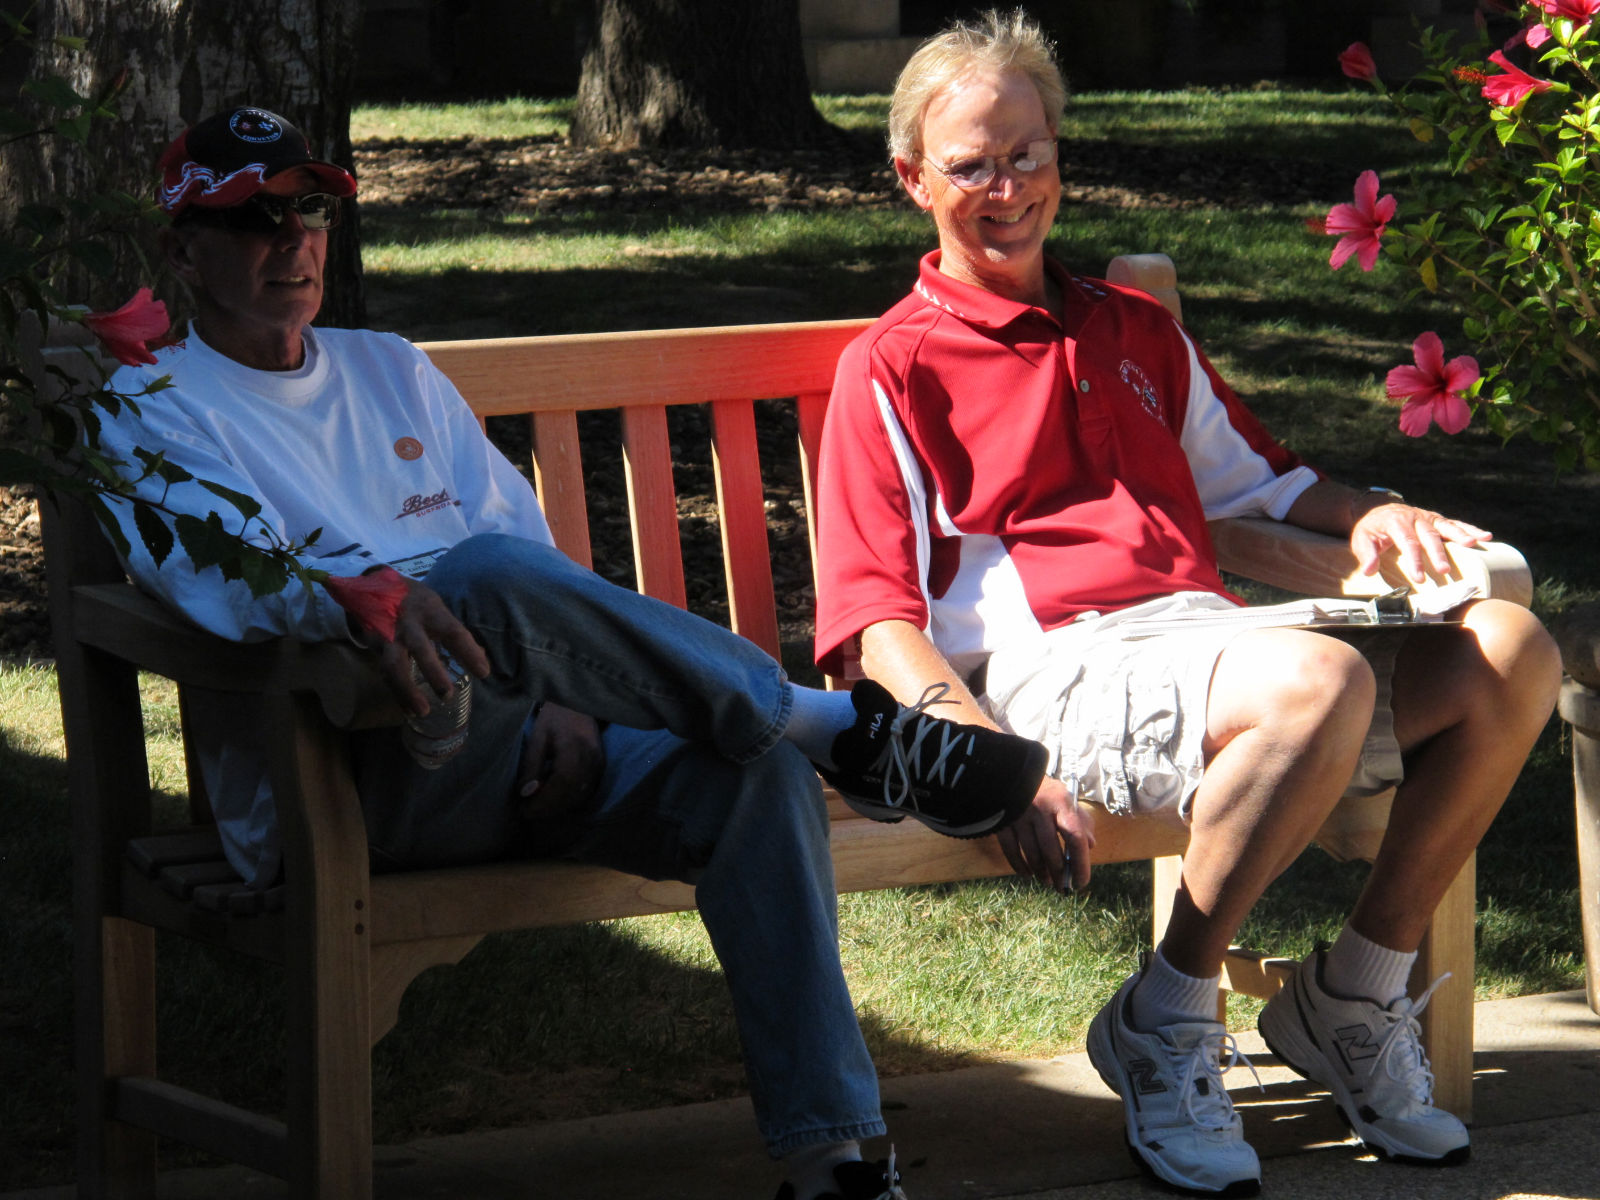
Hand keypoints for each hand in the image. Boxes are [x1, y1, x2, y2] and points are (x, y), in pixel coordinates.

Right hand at [379, 578, 490, 716]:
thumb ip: (453, 632)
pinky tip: (408, 710)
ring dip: (407, 690)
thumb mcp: (435, 608)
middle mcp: (409, 623)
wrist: (371, 587)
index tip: (483, 673)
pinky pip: (385, 672)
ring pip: (394, 665)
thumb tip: (480, 658)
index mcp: (430, 611)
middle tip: (447, 695)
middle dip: (433, 673)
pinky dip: (397, 693)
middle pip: (421, 648)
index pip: (453, 631)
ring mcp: (389, 636)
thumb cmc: (415, 602)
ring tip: (423, 711)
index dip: (468, 651)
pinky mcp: (376, 647)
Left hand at [517, 703, 605, 822]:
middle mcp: (591, 759)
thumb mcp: (538, 736)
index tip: (524, 810)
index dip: (543, 801)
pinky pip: (586, 791)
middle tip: (527, 812)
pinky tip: (553, 799)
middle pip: (571, 794)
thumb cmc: (556, 715)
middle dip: (548, 808)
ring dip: (558, 807)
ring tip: (537, 808)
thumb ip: (532, 765)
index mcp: (575, 748)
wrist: (579, 702)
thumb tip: (525, 793)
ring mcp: (599, 764)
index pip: (561, 784)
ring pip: (579, 796)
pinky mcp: (600, 766)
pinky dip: (569, 800)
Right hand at [996, 776, 1095, 892]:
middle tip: (1062, 887)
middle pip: (1051, 851)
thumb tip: (1090, 845)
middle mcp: (1040, 811)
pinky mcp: (1003, 823)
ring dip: (1041, 872)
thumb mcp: (1065, 798)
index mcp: (1060, 803)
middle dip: (1058, 874)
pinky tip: (1027, 874)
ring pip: (1032, 854)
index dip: (1080, 864)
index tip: (1081, 882)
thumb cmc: (1044, 789)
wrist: (1009, 772)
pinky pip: (1012, 851)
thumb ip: (1081, 820)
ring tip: (1047, 881)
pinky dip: (1020, 866)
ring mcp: (1019, 817)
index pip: (1075, 838)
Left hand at [1350, 500, 1490, 585]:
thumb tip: (1369, 570)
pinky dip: (1470, 529)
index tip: (1419, 578)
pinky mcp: (1437, 519)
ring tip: (1473, 544)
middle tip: (1445, 571)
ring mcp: (1428, 517)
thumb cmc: (1371, 529)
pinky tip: (1485, 536)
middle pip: (1428, 536)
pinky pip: (1454, 523)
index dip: (1414, 560)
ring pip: (1445, 526)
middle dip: (1437, 554)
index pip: (1407, 542)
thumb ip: (1366, 554)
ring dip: (1460, 535)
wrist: (1377, 509)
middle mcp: (1415, 517)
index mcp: (1396, 522)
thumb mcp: (1361, 540)